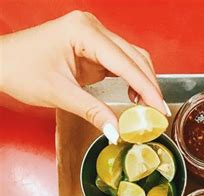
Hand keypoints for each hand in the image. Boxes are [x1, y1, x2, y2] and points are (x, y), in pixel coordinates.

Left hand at [0, 11, 169, 140]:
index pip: (126, 62)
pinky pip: (120, 63)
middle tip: (159, 113)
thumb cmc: (20, 69)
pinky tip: (134, 98)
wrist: (1, 64)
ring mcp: (93, 37)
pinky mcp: (92, 48)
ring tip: (148, 109)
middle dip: (149, 86)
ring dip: (142, 83)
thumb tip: (117, 131)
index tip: (160, 109)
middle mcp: (92, 29)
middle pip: (134, 57)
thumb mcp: (60, 94)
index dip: (146, 88)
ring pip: (131, 59)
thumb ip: (93, 112)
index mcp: (84, 31)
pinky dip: (131, 81)